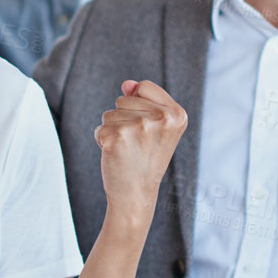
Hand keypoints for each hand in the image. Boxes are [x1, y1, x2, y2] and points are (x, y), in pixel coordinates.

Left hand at [94, 80, 185, 216]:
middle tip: (136, 144)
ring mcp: (138, 128)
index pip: (144, 86)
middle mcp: (160, 119)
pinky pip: (100, 128)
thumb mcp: (155, 126)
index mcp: (177, 114)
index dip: (139, 105)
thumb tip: (127, 84)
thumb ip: (144, 99)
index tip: (148, 129)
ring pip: (110, 113)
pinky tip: (116, 156)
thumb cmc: (145, 157)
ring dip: (113, 130)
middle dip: (124, 118)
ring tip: (128, 150)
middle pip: (124, 99)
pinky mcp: (116, 138)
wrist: (136, 194)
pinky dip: (102, 141)